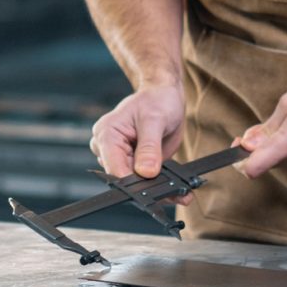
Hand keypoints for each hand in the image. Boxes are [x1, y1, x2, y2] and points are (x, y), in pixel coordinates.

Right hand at [89, 84, 188, 200]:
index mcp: (107, 134)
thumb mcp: (155, 119)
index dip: (134, 182)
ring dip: (158, 189)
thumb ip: (149, 146)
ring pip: (136, 183)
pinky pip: (146, 180)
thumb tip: (146, 171)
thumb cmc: (157, 99)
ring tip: (179, 189)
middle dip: (148, 187)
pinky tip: (178, 190)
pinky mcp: (135, 163)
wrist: (165, 95)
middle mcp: (109, 148)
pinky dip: (162, 186)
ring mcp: (122, 157)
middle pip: (125, 179)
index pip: (115, 168)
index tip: (154, 189)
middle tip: (172, 191)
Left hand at [235, 68, 286, 178]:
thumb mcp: (286, 104)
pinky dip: (282, 143)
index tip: (236, 144)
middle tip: (252, 128)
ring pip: (277, 158)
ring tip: (274, 121)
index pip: (253, 169)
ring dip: (268, 145)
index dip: (239, 159)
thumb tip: (247, 143)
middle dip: (253, 149)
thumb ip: (265, 128)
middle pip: (264, 163)